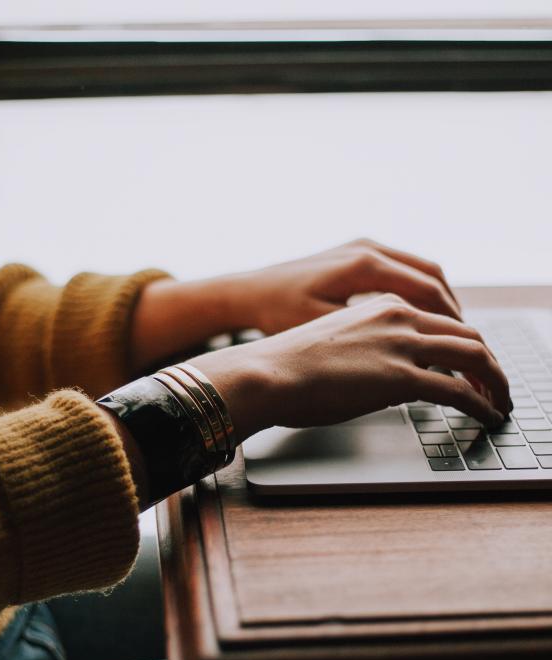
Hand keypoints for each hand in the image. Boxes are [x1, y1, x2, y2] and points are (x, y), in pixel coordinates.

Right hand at [189, 293, 510, 441]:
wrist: (266, 372)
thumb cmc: (287, 363)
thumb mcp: (334, 341)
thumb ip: (367, 347)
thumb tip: (380, 373)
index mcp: (382, 304)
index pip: (441, 319)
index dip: (465, 343)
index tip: (472, 364)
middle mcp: (398, 316)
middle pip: (467, 334)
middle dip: (489, 363)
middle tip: (496, 384)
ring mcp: (401, 344)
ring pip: (474, 356)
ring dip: (495, 381)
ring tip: (500, 402)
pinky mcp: (400, 377)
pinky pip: (459, 390)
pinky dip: (481, 404)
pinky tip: (486, 415)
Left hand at [232, 239, 461, 334]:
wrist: (248, 292)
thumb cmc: (278, 313)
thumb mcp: (323, 329)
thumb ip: (368, 338)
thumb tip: (410, 358)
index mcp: (364, 265)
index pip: (427, 290)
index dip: (451, 321)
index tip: (464, 347)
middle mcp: (367, 248)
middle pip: (431, 276)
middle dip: (452, 310)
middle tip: (466, 342)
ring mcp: (362, 246)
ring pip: (419, 269)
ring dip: (438, 299)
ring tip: (449, 332)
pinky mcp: (355, 253)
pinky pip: (401, 268)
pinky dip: (418, 291)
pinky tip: (419, 317)